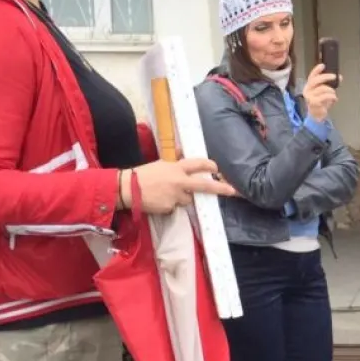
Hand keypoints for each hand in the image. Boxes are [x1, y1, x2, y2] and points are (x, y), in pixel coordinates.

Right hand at [119, 158, 237, 213]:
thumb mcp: (160, 164)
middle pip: (204, 185)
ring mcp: (175, 196)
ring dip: (182, 197)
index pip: (198, 164)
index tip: (216, 168)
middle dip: (219, 188)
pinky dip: (170, 205)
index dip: (209, 166)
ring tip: (165, 193)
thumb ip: (173, 162)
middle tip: (232, 191)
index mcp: (176, 168)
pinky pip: (175, 207)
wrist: (127, 189)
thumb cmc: (142, 175)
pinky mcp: (170, 207)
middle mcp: (179, 182)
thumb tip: (182, 152)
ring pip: (187, 199)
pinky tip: (158, 200)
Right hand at [303, 63, 339, 121]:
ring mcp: (310, 97)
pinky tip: (334, 99)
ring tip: (333, 95)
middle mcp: (307, 90)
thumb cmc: (320, 103)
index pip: (312, 76)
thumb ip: (331, 84)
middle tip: (334, 77)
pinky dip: (332, 96)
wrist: (316, 116)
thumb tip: (339, 77)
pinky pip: (325, 96)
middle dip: (326, 77)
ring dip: (331, 91)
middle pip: (315, 80)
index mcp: (309, 86)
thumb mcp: (325, 92)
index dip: (316, 70)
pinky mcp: (314, 102)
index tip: (322, 65)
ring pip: (323, 88)